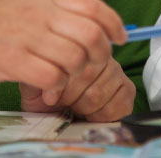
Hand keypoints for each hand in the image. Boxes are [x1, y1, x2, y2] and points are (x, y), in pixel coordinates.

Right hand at [0, 0, 126, 95]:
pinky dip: (56, 86)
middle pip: (91, 34)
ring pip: (74, 57)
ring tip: (64, 78)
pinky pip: (50, 75)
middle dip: (100, 56)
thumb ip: (56, 10)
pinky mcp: (10, 59)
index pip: (93, 6)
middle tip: (91, 66)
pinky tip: (48, 87)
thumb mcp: (25, 0)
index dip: (114, 24)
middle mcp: (38, 12)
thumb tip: (92, 23)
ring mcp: (25, 35)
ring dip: (75, 74)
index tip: (120, 38)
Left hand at [19, 58, 135, 121]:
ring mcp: (115, 70)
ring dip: (84, 108)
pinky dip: (103, 115)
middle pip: (86, 78)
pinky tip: (92, 113)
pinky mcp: (127, 89)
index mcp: (76, 47)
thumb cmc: (45, 96)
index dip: (61, 87)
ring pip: (99, 94)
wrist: (56, 109)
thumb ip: (37, 79)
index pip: (74, 63)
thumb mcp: (33, 84)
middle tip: (64, 104)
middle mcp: (99, 54)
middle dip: (71, 99)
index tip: (51, 98)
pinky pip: (119, 103)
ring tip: (76, 107)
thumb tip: (49, 88)